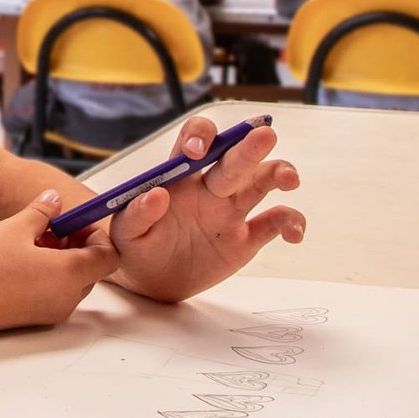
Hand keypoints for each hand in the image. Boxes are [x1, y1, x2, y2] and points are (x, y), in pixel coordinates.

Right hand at [0, 189, 118, 333]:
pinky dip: (48, 275)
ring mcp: (52, 311)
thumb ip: (43, 211)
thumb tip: (54, 201)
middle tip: (51, 227)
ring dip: (61, 259)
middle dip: (76, 245)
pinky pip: (55, 293)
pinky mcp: (35, 318)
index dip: (97, 235)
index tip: (76, 222)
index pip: (108, 256)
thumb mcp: (16, 227)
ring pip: (72, 281)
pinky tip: (20, 260)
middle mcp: (67, 297)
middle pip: (91, 269)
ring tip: (30, 241)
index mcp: (70, 274)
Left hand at [107, 115, 303, 303]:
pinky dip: (290, 222)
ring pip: (261, 182)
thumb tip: (156, 194)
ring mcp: (230, 210)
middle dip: (249, 146)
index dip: (201, 137)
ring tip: (289, 179)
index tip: (197, 152)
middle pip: (234, 158)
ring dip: (278, 173)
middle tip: (265, 136)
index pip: (196, 140)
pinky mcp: (245, 239)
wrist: (149, 281)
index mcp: (180, 176)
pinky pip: (273, 223)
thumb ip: (135, 214)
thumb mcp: (124, 233)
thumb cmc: (134, 245)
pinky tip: (294, 232)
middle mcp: (209, 186)